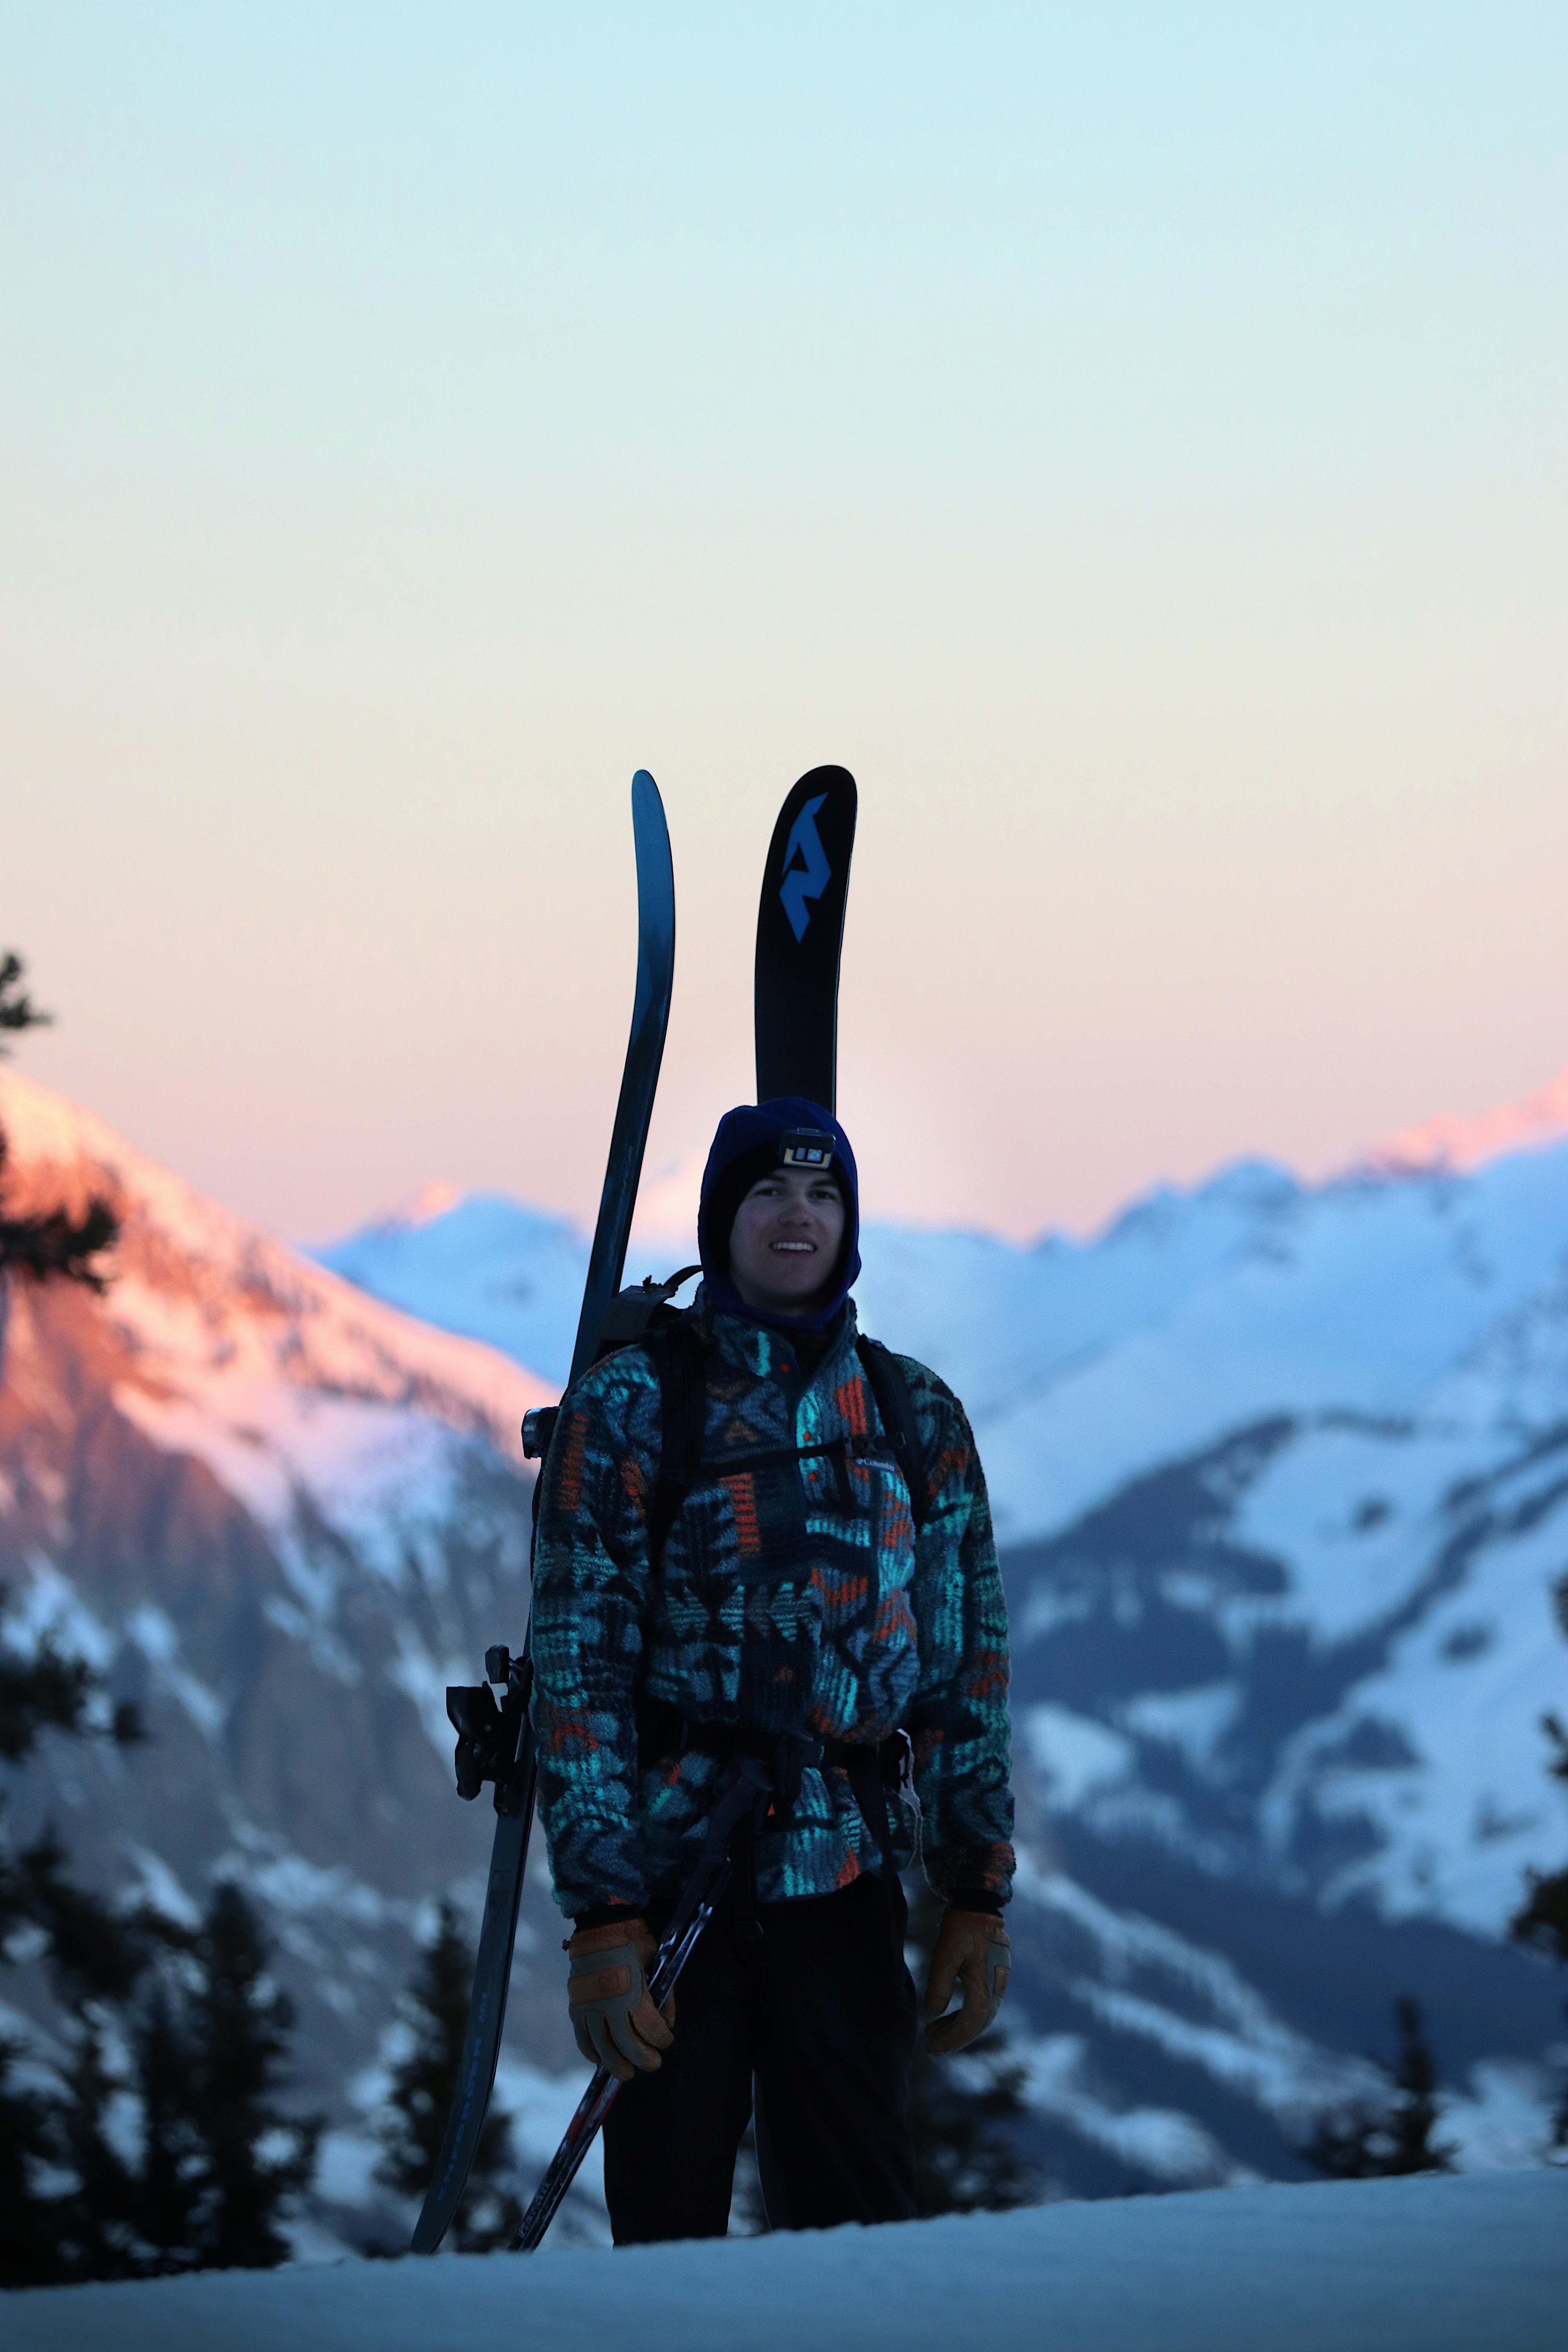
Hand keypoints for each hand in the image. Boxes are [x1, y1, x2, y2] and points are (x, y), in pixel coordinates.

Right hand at [565, 1915, 674, 2079]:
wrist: (600, 1923)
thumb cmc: (633, 1940)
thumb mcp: (656, 1962)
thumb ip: (661, 1993)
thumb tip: (667, 2020)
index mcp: (632, 1989)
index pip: (650, 2027)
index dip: (662, 2039)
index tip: (667, 2041)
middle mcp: (609, 2002)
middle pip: (626, 2043)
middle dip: (642, 2058)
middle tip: (652, 2064)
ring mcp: (590, 2006)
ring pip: (601, 2046)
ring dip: (615, 2063)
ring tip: (626, 2072)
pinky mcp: (577, 2005)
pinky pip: (581, 2036)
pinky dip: (590, 2052)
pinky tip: (600, 2060)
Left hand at [922, 1906, 1009, 2055]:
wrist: (979, 1904)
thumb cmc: (960, 1927)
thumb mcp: (944, 1955)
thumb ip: (939, 1986)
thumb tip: (932, 2014)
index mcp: (985, 1985)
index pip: (970, 2023)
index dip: (951, 2039)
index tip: (931, 2047)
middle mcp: (996, 1987)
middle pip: (978, 2024)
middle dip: (955, 2037)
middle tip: (931, 2044)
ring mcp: (999, 1982)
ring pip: (982, 2015)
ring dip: (960, 2027)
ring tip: (936, 2030)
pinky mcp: (996, 1975)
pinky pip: (984, 2004)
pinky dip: (967, 2015)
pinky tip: (950, 2014)